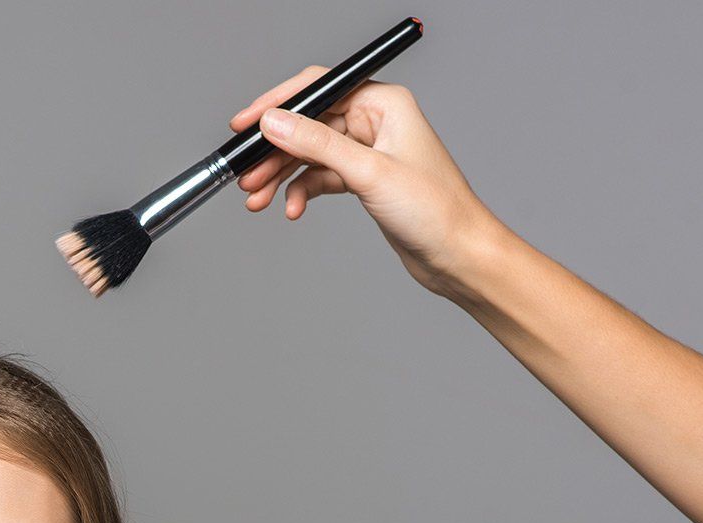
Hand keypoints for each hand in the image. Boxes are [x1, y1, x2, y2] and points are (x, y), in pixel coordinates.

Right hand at [227, 69, 503, 296]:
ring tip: (257, 198)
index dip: (277, 104)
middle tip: (246, 175)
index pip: (319, 88)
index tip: (245, 125)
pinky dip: (302, 192)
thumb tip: (275, 123)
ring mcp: (368, 151)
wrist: (458, 255)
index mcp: (384, 103)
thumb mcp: (369, 172)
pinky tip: (292, 209)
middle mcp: (376, 121)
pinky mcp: (364, 179)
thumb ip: (318, 145)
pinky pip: (320, 177)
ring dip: (282, 175)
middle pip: (308, 124)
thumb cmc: (435, 209)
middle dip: (274, 151)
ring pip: (310, 154)